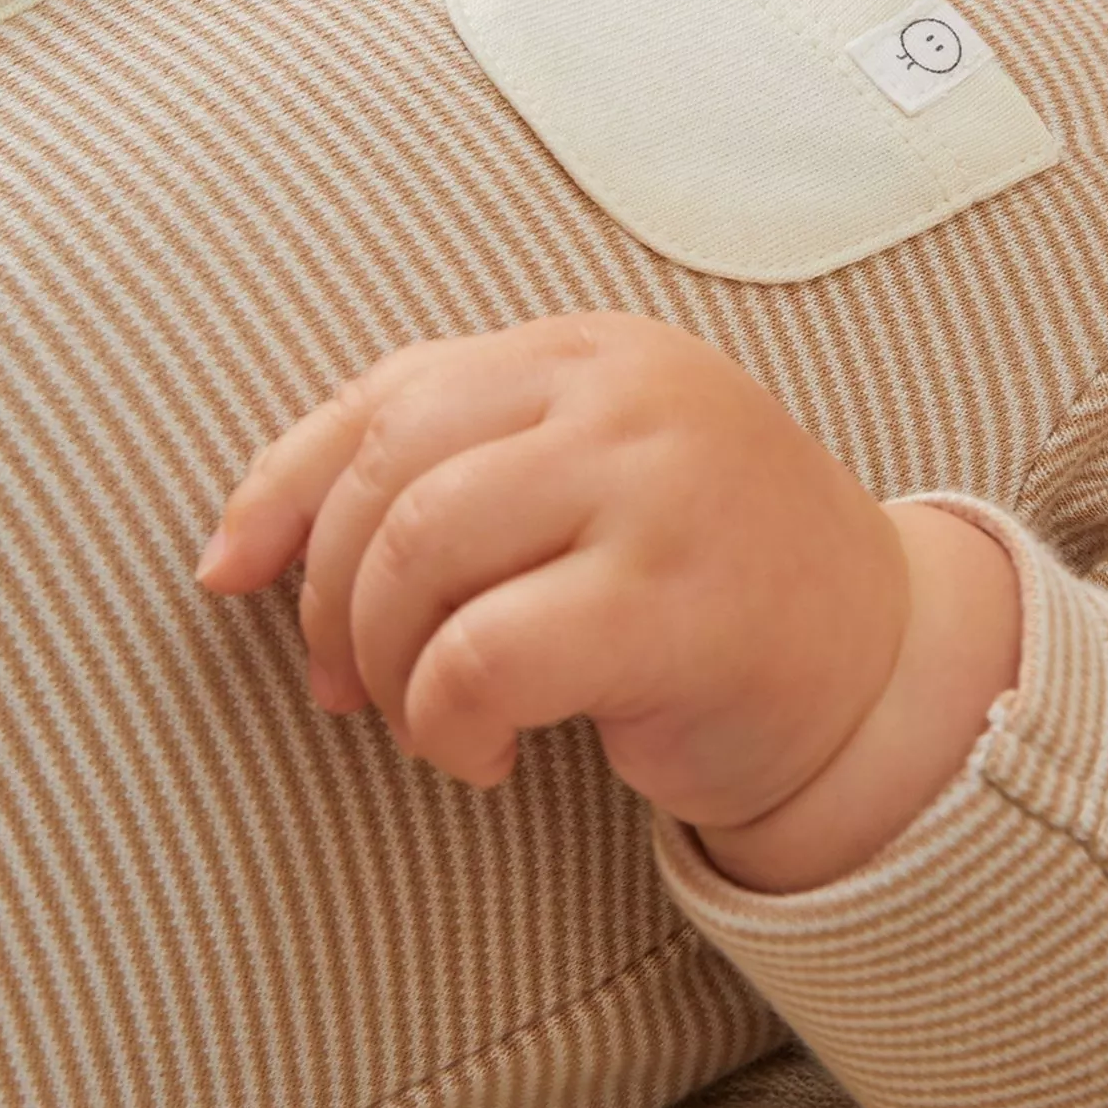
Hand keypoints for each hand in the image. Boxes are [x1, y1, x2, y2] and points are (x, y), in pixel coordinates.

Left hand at [195, 313, 932, 857]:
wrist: (880, 668)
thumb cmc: (699, 581)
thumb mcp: (581, 483)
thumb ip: (447, 471)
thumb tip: (233, 552)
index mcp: (587, 352)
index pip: (387, 393)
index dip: (280, 488)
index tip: (226, 575)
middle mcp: (621, 394)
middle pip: (389, 472)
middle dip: (332, 597)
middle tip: (346, 686)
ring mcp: (653, 487)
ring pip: (419, 555)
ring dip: (388, 665)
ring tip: (429, 721)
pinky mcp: (670, 602)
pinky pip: (480, 660)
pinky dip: (445, 724)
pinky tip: (489, 756)